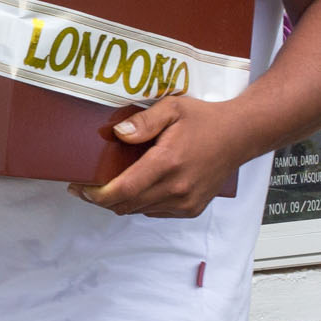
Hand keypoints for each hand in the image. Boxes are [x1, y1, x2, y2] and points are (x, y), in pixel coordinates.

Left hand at [70, 96, 258, 218]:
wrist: (241, 135)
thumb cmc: (205, 120)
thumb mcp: (172, 108)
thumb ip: (143, 121)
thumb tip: (118, 134)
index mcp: (168, 163)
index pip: (121, 190)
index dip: (94, 194)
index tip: (79, 188)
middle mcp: (176, 187)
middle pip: (124, 205)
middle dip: (101, 198)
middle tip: (87, 186)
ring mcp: (185, 202)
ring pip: (138, 210)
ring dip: (121, 201)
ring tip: (113, 184)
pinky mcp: (191, 209)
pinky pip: (154, 212)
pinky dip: (142, 202)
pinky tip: (142, 186)